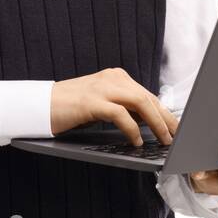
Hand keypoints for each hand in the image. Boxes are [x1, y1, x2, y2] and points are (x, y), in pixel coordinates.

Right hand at [50, 67, 178, 146]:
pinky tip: (137, 140)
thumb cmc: (70, 108)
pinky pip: (121, 114)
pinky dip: (132, 129)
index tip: (176, 127)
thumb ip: (123, 108)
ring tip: (163, 139)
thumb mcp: (102, 104)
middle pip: (148, 97)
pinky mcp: (91, 102)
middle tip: (176, 136)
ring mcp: (102, 88)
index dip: (165, 112)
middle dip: (166, 119)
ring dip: (156, 123)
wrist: (40, 105)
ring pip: (140, 102)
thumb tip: (148, 122)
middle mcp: (112, 78)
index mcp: (116, 77)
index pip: (148, 94)